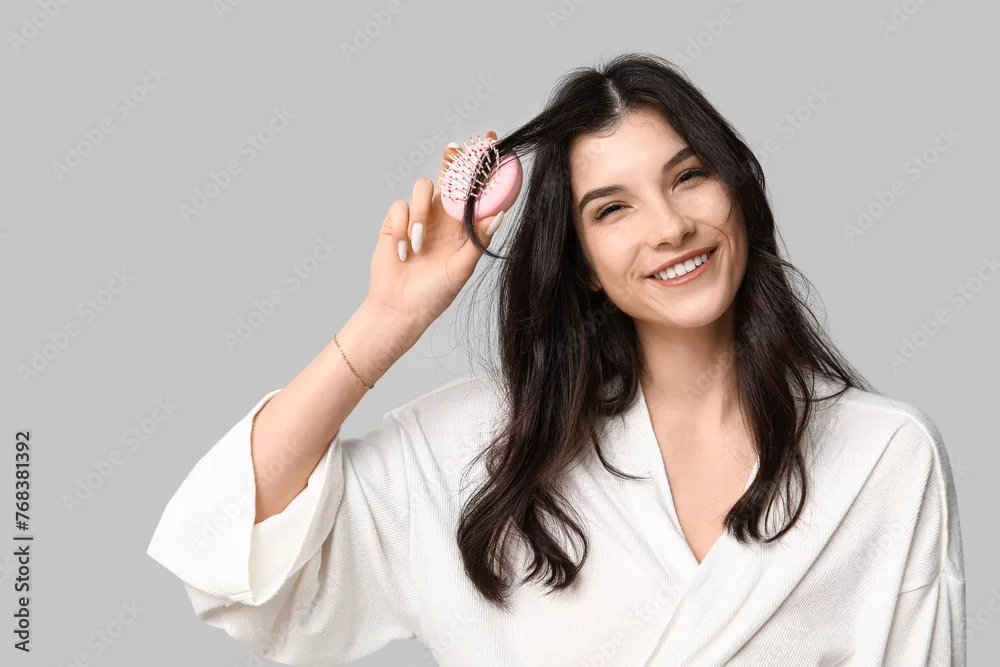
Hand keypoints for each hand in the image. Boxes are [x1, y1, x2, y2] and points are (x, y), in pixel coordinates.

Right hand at [366, 129, 505, 336]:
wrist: (399, 309)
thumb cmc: (434, 294)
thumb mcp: (462, 268)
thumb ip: (478, 239)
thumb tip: (500, 213)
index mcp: (464, 227)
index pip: (477, 191)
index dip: (484, 167)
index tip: (492, 143)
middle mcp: (443, 217)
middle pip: (450, 176)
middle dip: (453, 159)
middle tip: (455, 147)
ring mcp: (419, 218)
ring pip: (423, 187)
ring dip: (421, 211)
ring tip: (419, 243)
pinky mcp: (395, 223)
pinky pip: (399, 206)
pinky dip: (401, 228)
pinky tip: (403, 252)